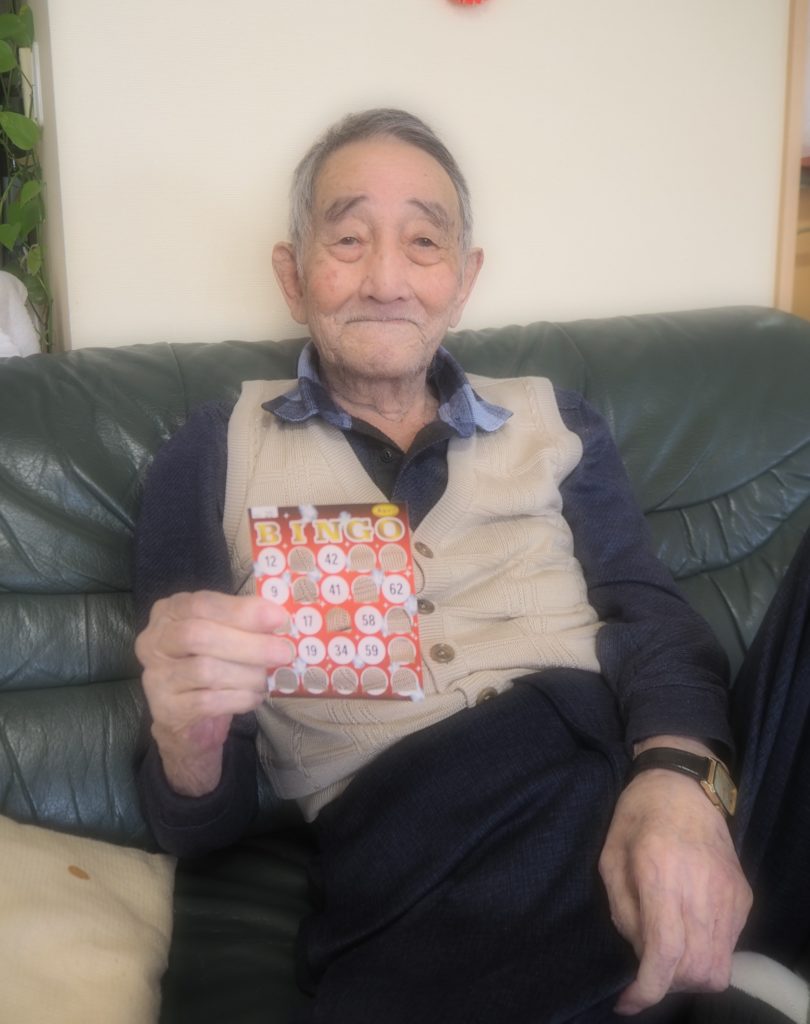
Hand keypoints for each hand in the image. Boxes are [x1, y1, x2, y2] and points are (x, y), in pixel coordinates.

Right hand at [135, 591, 290, 796]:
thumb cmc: (212, 667)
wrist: (188, 720)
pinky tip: (254, 697)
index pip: (201, 604)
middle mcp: (153, 642)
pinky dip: (239, 698)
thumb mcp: (224, 635)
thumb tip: (277, 618)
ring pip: (205, 670)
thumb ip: (242, 622)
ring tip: (265, 679)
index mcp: (169, 612)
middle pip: (198, 635)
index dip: (241, 610)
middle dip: (248, 644)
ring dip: (246, 674)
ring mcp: (155, 677)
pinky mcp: (166, 709)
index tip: (277, 618)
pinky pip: (208, 701)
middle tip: (283, 652)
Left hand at [598, 737, 751, 1014]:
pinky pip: (729, 947)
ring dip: (688, 975)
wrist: (684, 785)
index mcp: (661, 874)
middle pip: (695, 971)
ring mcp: (729, 896)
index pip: (666, 954)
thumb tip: (641, 957)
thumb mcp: (610, 859)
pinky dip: (706, 953)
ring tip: (666, 950)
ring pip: (718, 968)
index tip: (627, 1002)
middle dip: (667, 984)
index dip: (646, 990)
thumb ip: (623, 913)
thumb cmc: (637, 816)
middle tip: (645, 967)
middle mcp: (702, 890)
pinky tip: (686, 930)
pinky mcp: (744, 897)